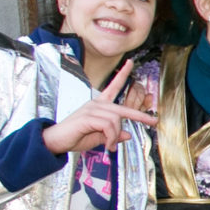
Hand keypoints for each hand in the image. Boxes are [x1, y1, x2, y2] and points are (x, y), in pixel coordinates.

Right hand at [42, 60, 158, 154]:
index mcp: (99, 105)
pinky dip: (111, 139)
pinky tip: (107, 146)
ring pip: (116, 120)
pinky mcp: (88, 117)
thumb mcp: (98, 137)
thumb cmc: (75, 137)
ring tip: (109, 147)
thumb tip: (128, 135)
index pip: (113, 87)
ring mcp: (92, 109)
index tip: (130, 62)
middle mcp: (96, 104)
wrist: (55, 141)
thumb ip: (113, 135)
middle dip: (140, 116)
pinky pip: (109, 126)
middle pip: (123, 108)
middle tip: (154, 122)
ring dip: (115, 136)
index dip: (122, 74)